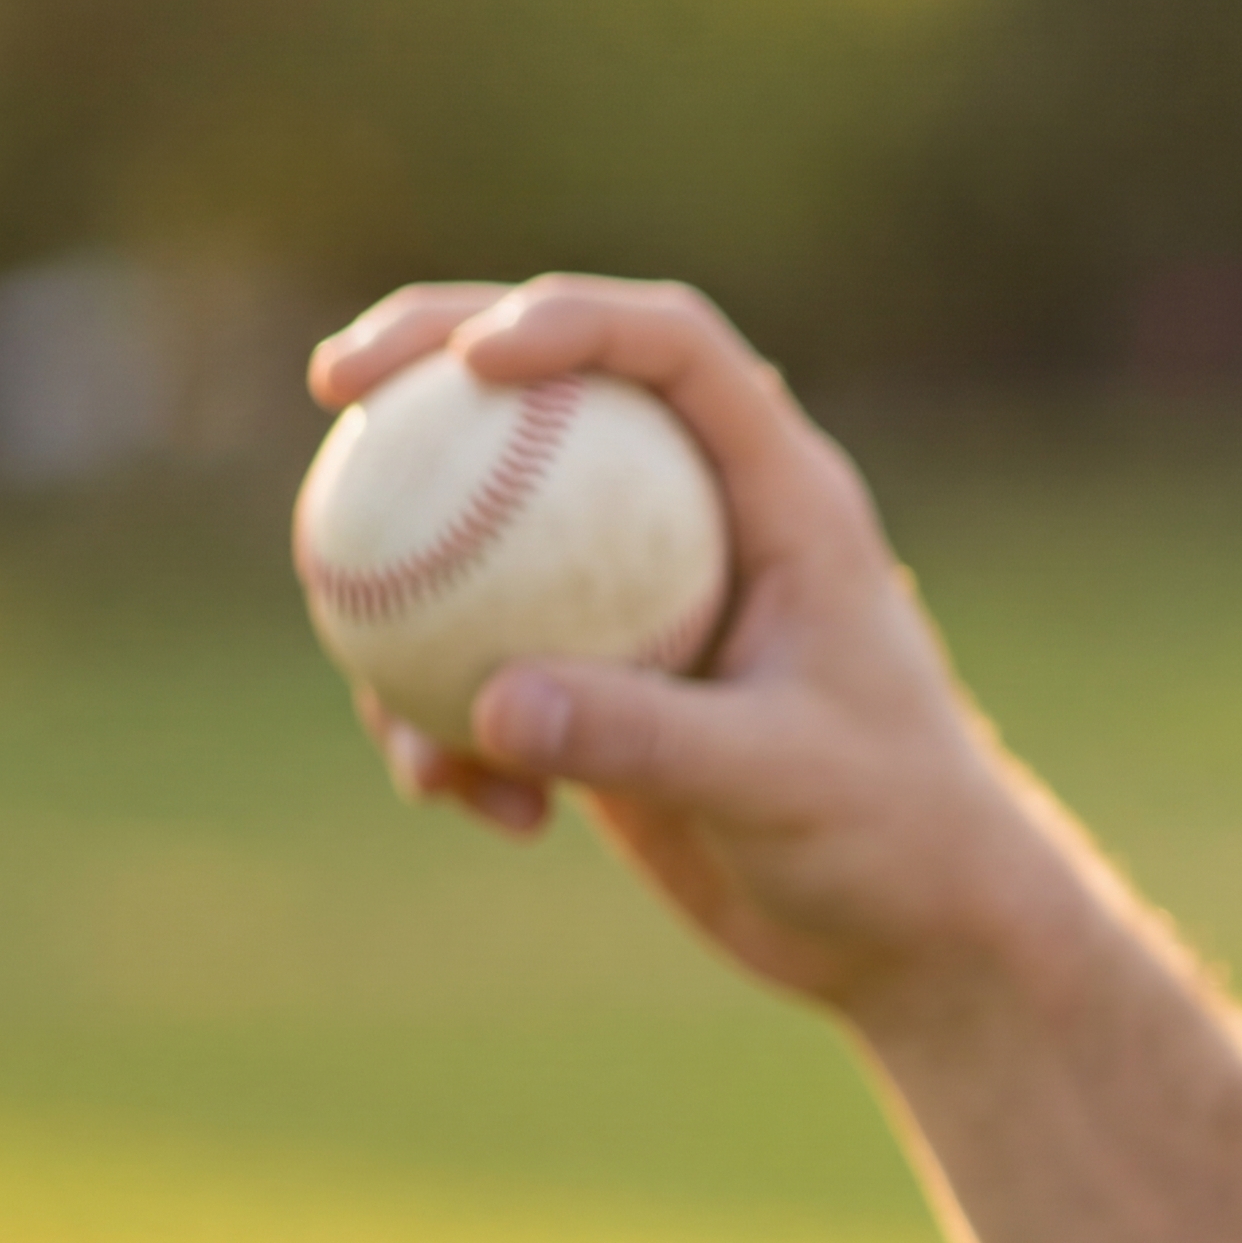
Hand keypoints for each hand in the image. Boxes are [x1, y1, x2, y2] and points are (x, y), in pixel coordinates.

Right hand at [310, 276, 1079, 1018]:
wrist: (908, 926)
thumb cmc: (891, 833)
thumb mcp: (778, 782)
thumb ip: (644, 737)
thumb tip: (488, 699)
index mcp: (782, 495)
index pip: (678, 351)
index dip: (573, 316)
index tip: (471, 356)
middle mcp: (705, 519)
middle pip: (558, 391)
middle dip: (435, 363)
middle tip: (333, 382)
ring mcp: (639, 595)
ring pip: (486, 532)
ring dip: (411, 603)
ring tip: (409, 732)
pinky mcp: (597, 676)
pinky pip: (479, 660)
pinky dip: (451, 724)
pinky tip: (474, 805)